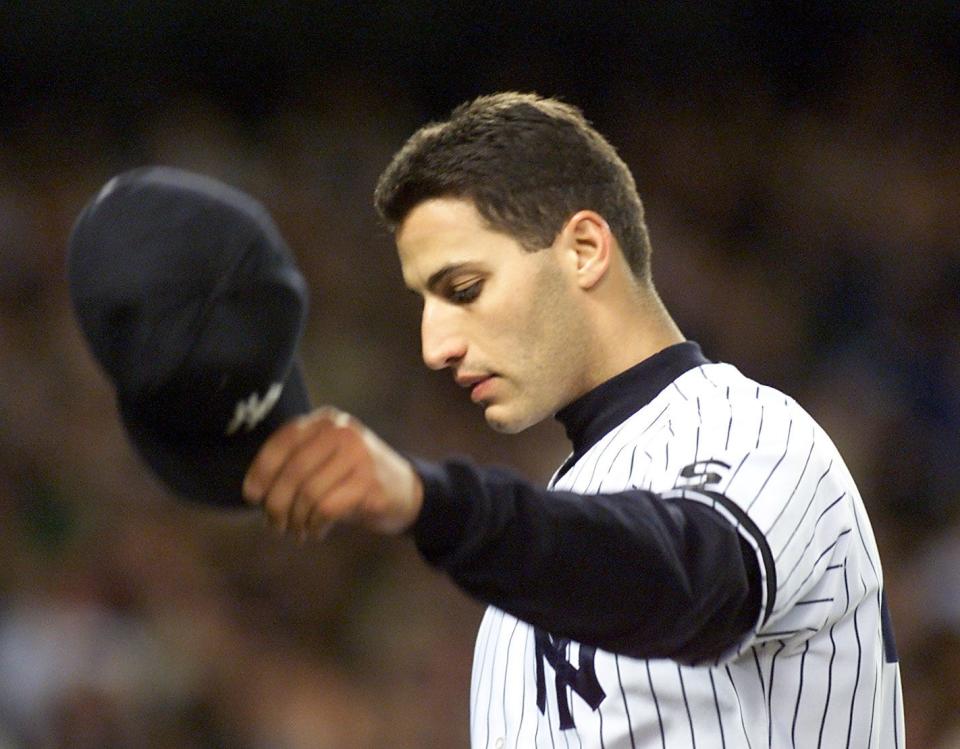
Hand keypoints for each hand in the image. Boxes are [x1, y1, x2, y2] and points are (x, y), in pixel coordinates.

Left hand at [242, 407, 423, 539]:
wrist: (408, 491)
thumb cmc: (355, 477)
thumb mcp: (327, 457)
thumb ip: (297, 461)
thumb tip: (255, 491)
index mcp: (327, 421)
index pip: (283, 441)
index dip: (262, 470)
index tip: (253, 496)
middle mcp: (342, 432)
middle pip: (293, 472)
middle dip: (277, 504)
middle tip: (275, 524)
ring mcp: (358, 456)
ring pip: (308, 494)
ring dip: (295, 520)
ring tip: (296, 531)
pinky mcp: (369, 484)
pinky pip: (326, 509)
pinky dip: (314, 525)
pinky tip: (316, 531)